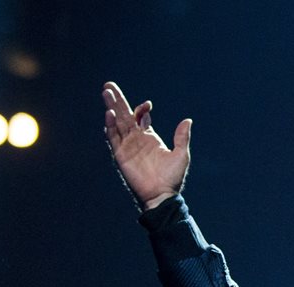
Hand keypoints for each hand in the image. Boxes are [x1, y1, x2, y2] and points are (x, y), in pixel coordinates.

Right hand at [102, 81, 191, 210]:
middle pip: (124, 115)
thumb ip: (182, 137)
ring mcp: (127, 145)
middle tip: (109, 85)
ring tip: (106, 92)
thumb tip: (188, 120)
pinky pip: (113, 137)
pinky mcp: (120, 154)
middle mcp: (136, 139)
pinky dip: (110, 125)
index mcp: (150, 137)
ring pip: (116, 122)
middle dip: (118, 100)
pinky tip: (109, 113)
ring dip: (111, 107)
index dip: (142, 109)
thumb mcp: (181, 154)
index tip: (148, 104)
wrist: (162, 194)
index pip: (141, 117)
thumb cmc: (172, 177)